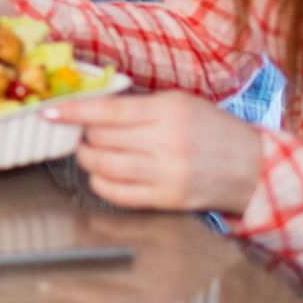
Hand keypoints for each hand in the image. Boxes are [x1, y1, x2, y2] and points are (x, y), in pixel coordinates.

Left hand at [72, 90, 267, 214]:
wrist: (251, 167)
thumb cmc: (213, 129)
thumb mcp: (180, 103)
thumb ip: (140, 106)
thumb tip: (94, 108)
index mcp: (168, 111)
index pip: (108, 112)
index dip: (74, 112)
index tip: (51, 113)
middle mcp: (166, 143)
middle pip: (101, 140)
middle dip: (82, 137)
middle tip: (79, 133)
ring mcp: (166, 174)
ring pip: (105, 167)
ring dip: (88, 159)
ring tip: (89, 153)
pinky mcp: (166, 199)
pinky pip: (119, 194)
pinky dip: (101, 183)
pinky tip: (101, 175)